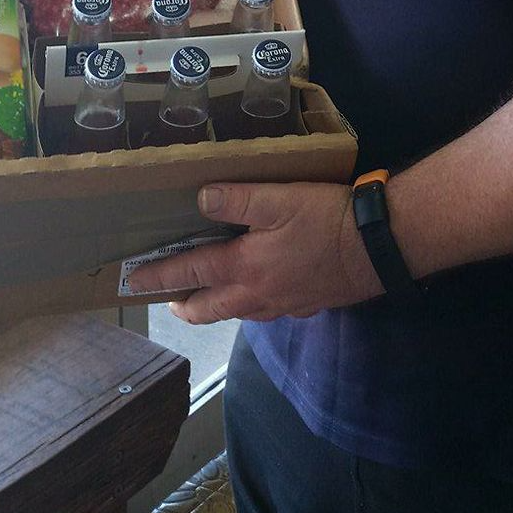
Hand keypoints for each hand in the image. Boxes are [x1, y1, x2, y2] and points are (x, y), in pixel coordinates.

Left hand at [125, 180, 382, 324]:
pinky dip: (251, 306)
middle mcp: (258, 294)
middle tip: (170, 302)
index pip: (191, 272)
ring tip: (208, 298)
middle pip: (210, 308)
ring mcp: (284, 304)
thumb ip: (236, 199)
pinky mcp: (307, 304)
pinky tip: (259, 294)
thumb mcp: (278, 198)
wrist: (379, 247)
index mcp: (244, 267)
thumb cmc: (325, 220)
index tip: (133, 282)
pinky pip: (267, 312)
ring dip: (216, 308)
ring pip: (239, 313)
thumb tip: (200, 200)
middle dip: (185, 306)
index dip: (160, 276)